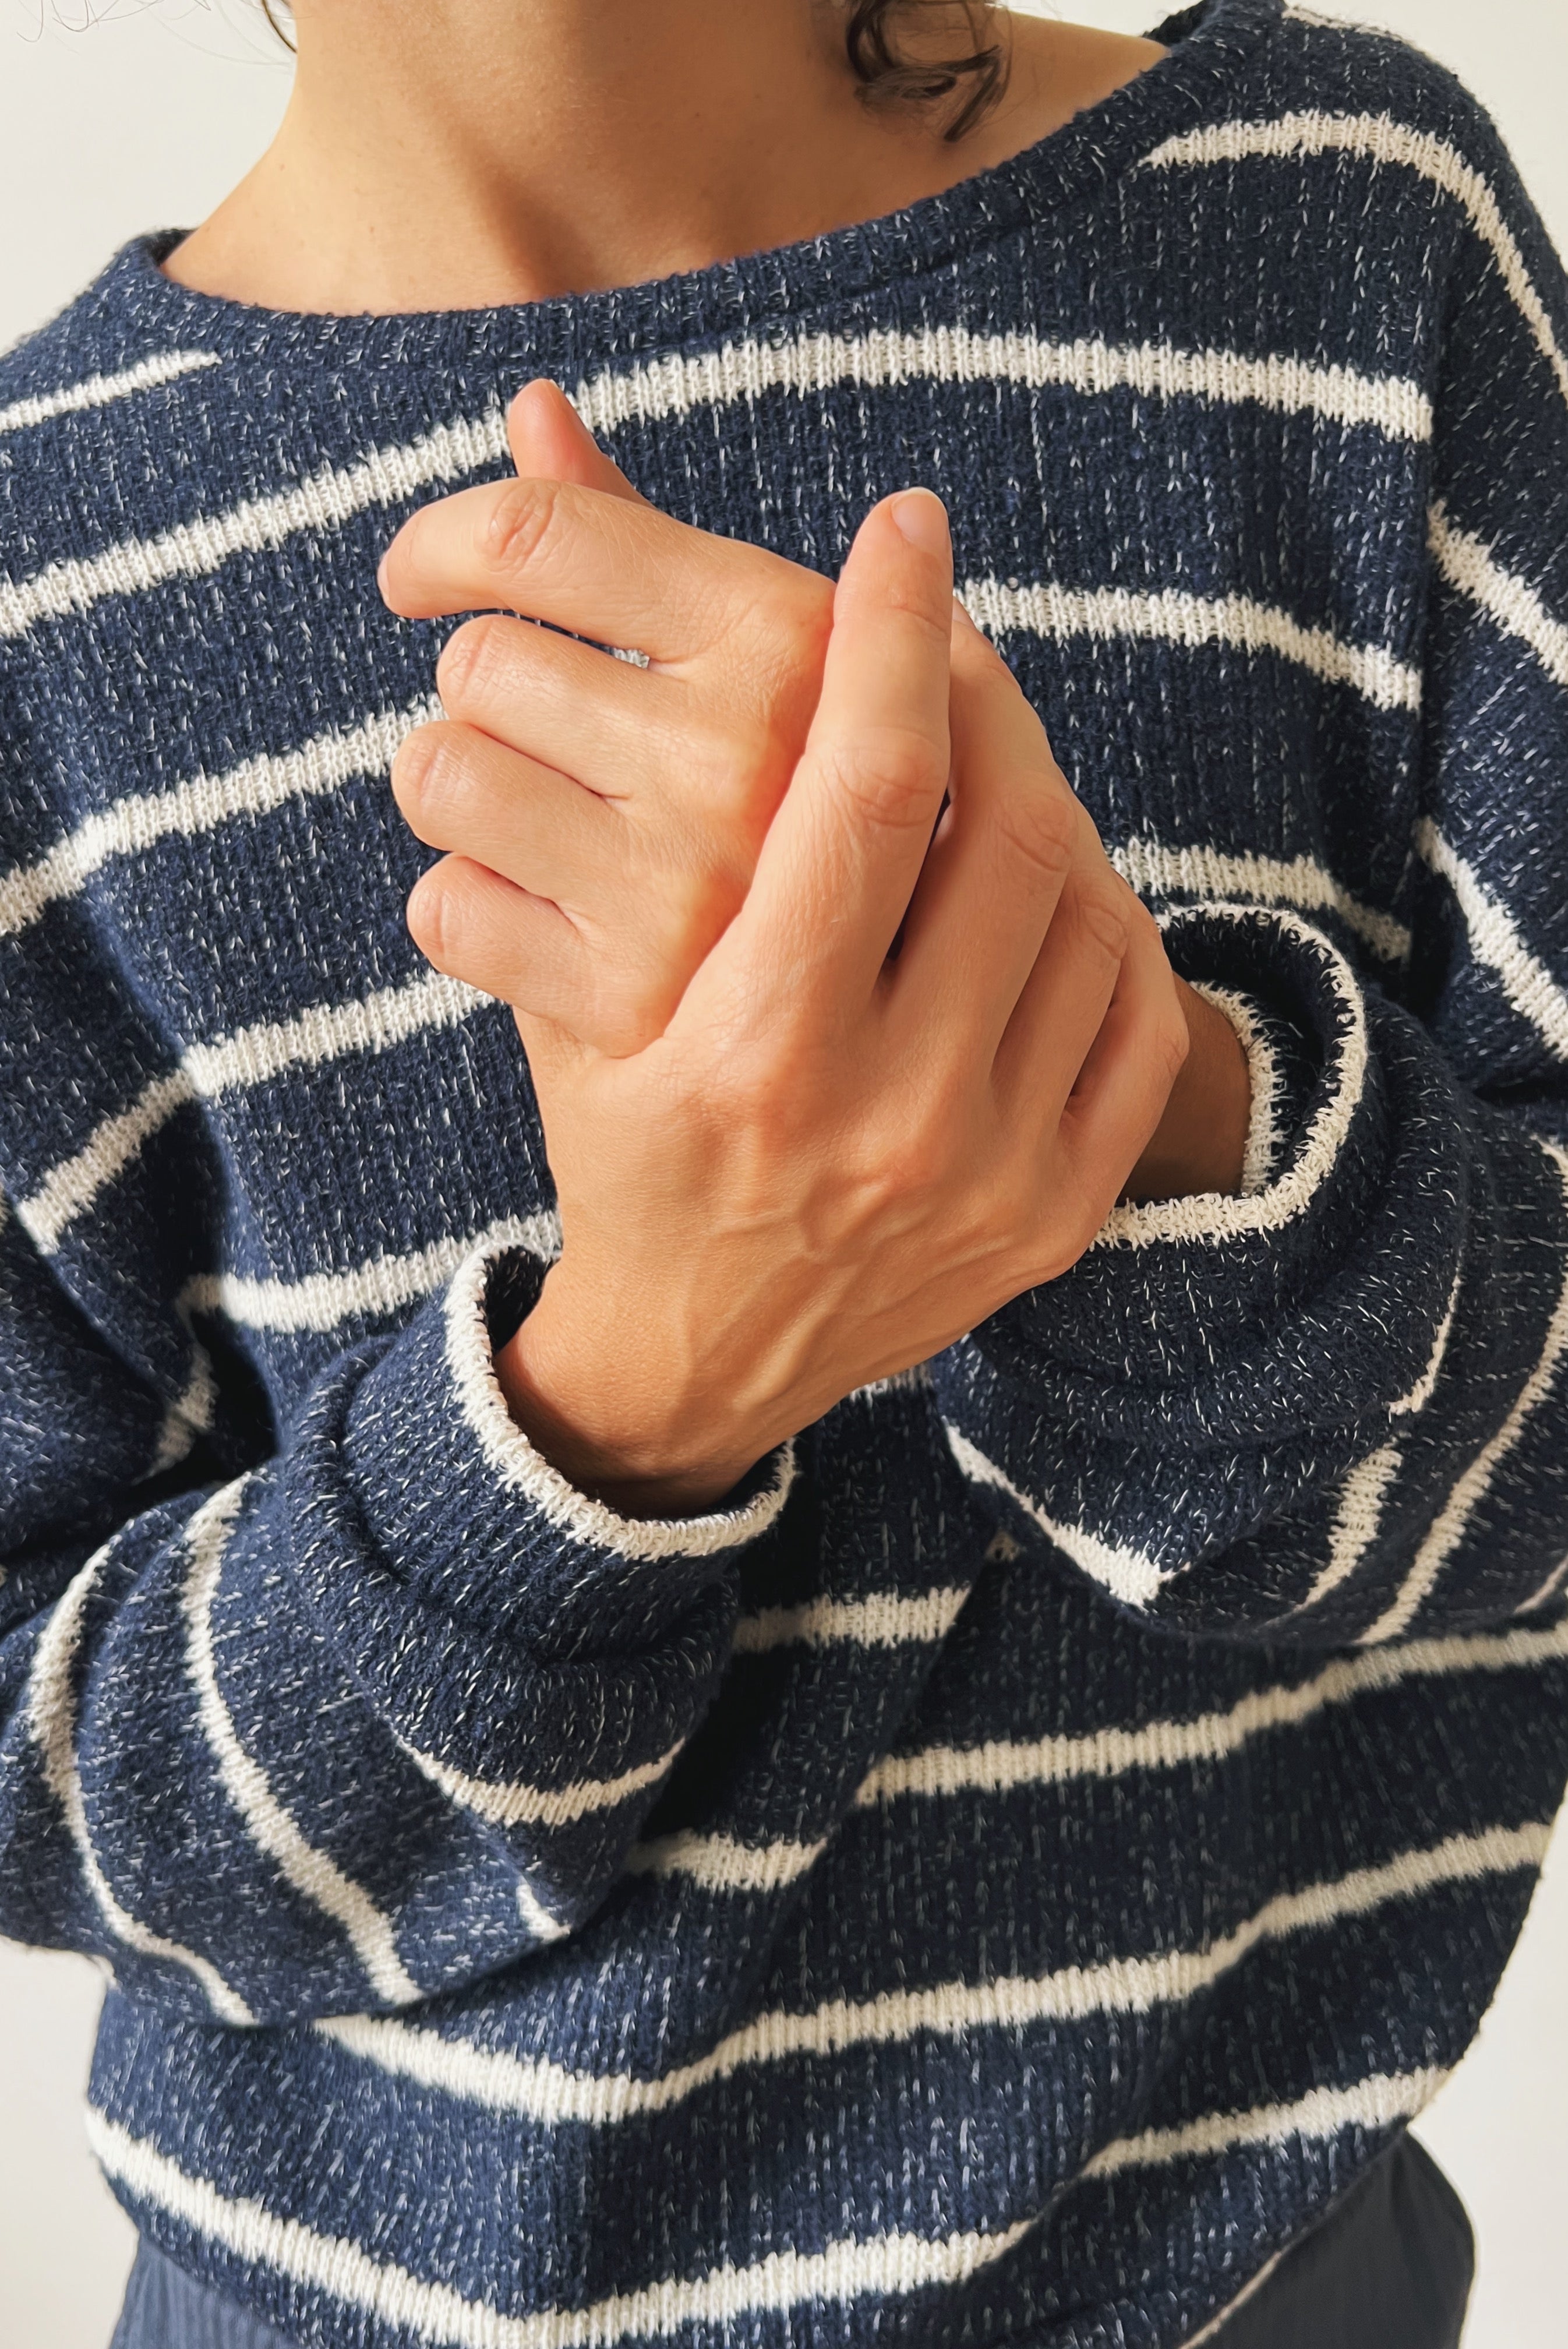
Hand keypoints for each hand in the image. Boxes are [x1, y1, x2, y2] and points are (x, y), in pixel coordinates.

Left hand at [378, 379, 832, 1054]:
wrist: (901, 1050)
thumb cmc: (814, 819)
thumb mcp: (776, 667)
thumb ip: (641, 539)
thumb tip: (530, 405)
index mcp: (793, 638)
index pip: (536, 533)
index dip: (445, 540)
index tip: (421, 575)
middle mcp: (743, 753)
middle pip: (476, 660)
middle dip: (493, 697)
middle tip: (557, 750)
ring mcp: (686, 885)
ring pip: (440, 775)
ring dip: (465, 800)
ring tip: (541, 832)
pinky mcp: (629, 1005)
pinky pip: (445, 912)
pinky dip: (473, 916)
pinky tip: (545, 927)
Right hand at [378, 380, 1248, 1195]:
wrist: (696, 1358)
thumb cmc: (616, 1143)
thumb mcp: (560, 987)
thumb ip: (552, 768)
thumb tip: (540, 469)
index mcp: (751, 1052)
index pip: (866, 789)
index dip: (895, 633)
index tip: (901, 531)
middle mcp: (886, 1117)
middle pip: (1008, 832)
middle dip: (988, 697)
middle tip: (947, 639)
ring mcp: (989, 1175)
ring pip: (1083, 909)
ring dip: (1045, 793)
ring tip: (987, 749)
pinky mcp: (1057, 1212)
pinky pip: (1135, 1016)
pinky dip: (1105, 919)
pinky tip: (1041, 881)